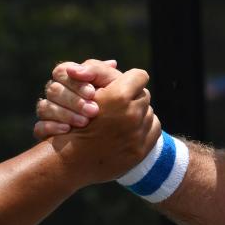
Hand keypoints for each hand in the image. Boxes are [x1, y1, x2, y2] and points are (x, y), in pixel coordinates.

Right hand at [34, 59, 120, 137]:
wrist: (119, 131)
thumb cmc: (117, 100)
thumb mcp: (113, 83)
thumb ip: (98, 70)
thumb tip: (76, 70)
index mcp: (69, 77)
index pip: (61, 71)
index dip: (75, 82)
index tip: (93, 93)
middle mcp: (56, 93)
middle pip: (53, 90)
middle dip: (74, 100)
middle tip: (93, 111)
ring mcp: (49, 112)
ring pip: (44, 107)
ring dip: (65, 114)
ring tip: (85, 123)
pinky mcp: (46, 131)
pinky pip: (39, 127)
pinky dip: (51, 127)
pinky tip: (67, 130)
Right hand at [50, 67, 161, 182]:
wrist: (71, 162)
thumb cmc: (72, 122)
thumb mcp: (82, 92)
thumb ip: (98, 73)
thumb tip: (114, 63)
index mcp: (118, 97)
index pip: (139, 76)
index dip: (129, 80)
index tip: (122, 86)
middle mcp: (132, 115)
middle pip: (144, 95)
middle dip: (133, 98)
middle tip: (120, 105)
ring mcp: (137, 135)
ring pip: (149, 112)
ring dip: (139, 113)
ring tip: (123, 119)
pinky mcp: (141, 151)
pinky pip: (153, 129)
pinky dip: (144, 128)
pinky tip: (129, 131)